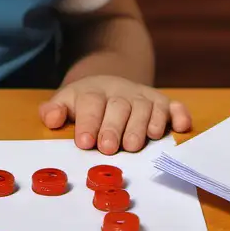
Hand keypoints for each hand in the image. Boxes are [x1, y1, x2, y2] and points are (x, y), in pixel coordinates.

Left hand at [39, 74, 190, 153]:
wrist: (110, 82)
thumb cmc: (86, 103)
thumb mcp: (68, 103)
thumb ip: (55, 110)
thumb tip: (51, 118)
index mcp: (94, 91)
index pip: (91, 103)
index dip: (88, 122)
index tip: (84, 142)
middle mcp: (121, 92)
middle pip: (119, 106)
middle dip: (114, 128)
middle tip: (108, 148)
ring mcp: (143, 97)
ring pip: (146, 107)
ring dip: (142, 125)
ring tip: (133, 145)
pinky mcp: (163, 103)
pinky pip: (174, 106)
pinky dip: (178, 115)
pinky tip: (179, 127)